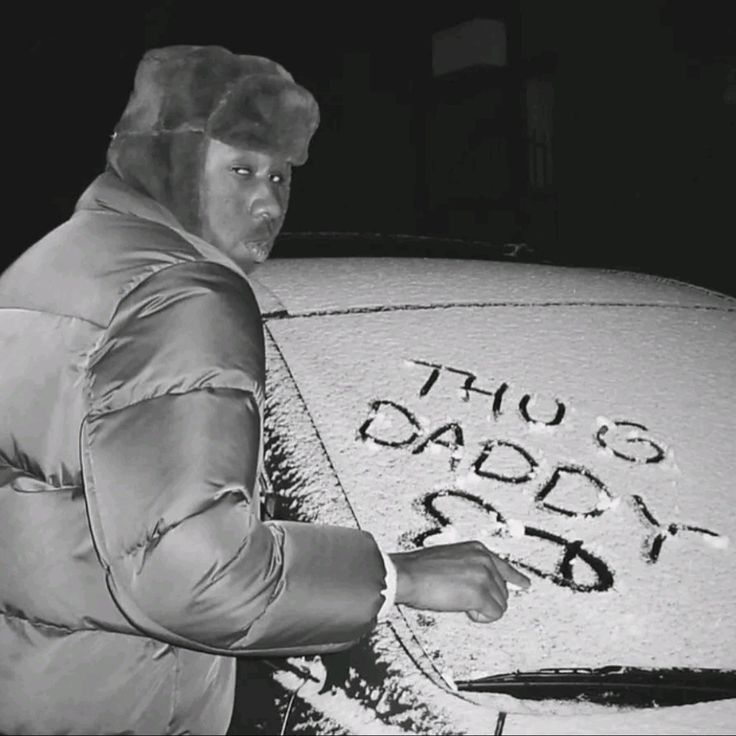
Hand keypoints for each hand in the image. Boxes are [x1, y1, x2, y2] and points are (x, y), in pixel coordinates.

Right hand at [389, 541, 530, 622]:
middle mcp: (484, 560)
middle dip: (486, 599)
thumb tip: (474, 584)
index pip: (504, 565)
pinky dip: (480, 617)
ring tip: (459, 601)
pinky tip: (464, 609)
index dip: (515, 577)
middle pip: (502, 590)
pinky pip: (493, 614)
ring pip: (500, 604)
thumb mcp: (450, 558)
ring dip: (481, 608)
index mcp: (477, 549)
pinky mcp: (480, 593)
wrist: (407, 575)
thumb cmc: (420, 569)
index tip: (525, 584)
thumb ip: (468, 566)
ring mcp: (484, 576)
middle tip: (463, 599)